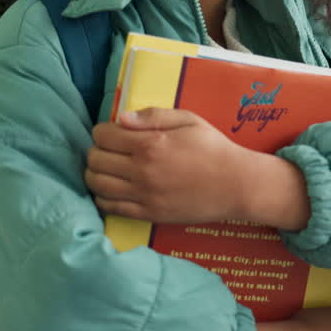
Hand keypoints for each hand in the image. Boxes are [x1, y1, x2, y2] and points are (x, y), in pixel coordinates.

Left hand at [85, 107, 247, 223]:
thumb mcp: (188, 120)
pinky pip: (110, 207)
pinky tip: (112, 190)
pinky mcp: (148, 214)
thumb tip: (121, 119)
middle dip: (97, 151)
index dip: (102, 131)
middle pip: (95, 160)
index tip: (111, 133)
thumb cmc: (213, 148)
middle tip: (109, 150)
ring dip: (95, 174)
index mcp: (150, 144)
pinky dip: (103, 197)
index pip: (103, 136)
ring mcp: (143, 195)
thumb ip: (153, 116)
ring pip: (96, 184)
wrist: (235, 185)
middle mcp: (141, 171)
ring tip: (108, 169)